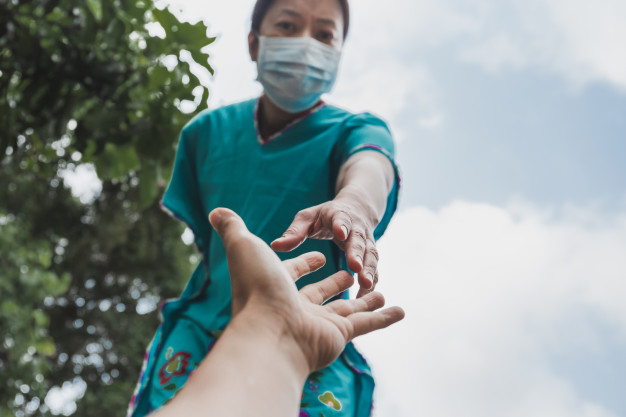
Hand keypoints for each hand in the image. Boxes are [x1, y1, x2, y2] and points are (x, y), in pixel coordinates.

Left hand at [209, 207, 403, 372]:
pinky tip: (400, 310)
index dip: (304, 261)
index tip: (319, 254)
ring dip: (365, 296)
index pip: (294, 270)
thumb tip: (217, 211)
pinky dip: (384, 317)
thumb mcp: (245, 247)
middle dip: (338, 278)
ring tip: (378, 287)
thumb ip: (234, 229)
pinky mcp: (340, 332)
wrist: (271, 329)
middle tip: (350, 270)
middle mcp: (299, 303)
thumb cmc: (257, 285)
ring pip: (349, 306)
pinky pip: (368, 323)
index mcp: (279, 283)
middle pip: (323, 290)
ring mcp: (322, 319)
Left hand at [271, 197, 379, 297]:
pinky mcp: (370, 255)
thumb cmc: (324, 216)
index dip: (341, 226)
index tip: (340, 233)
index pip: (341, 219)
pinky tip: (367, 297)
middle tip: (355, 267)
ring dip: (369, 270)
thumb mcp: (308, 218)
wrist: (356, 210)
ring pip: (370, 256)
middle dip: (357, 253)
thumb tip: (275, 246)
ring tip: (366, 285)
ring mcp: (367, 242)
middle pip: (358, 240)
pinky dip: (372, 281)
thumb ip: (295, 232)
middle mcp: (356, 228)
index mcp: (339, 215)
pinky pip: (374, 269)